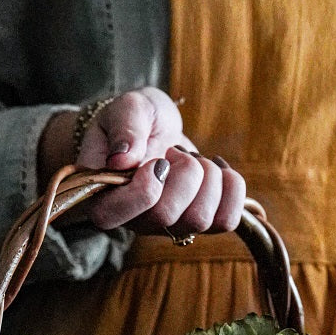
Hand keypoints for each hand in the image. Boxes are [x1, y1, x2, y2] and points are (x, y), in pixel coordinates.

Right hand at [37, 88, 245, 236]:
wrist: (155, 128)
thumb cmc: (135, 120)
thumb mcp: (127, 108)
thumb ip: (124, 128)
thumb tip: (123, 159)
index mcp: (103, 197)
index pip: (111, 217)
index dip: (142, 191)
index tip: (158, 161)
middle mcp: (136, 220)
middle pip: (166, 216)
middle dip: (183, 173)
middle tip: (175, 152)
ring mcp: (170, 226)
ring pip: (200, 220)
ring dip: (207, 178)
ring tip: (193, 159)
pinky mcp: (200, 222)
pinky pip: (227, 219)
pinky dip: (232, 188)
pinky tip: (218, 170)